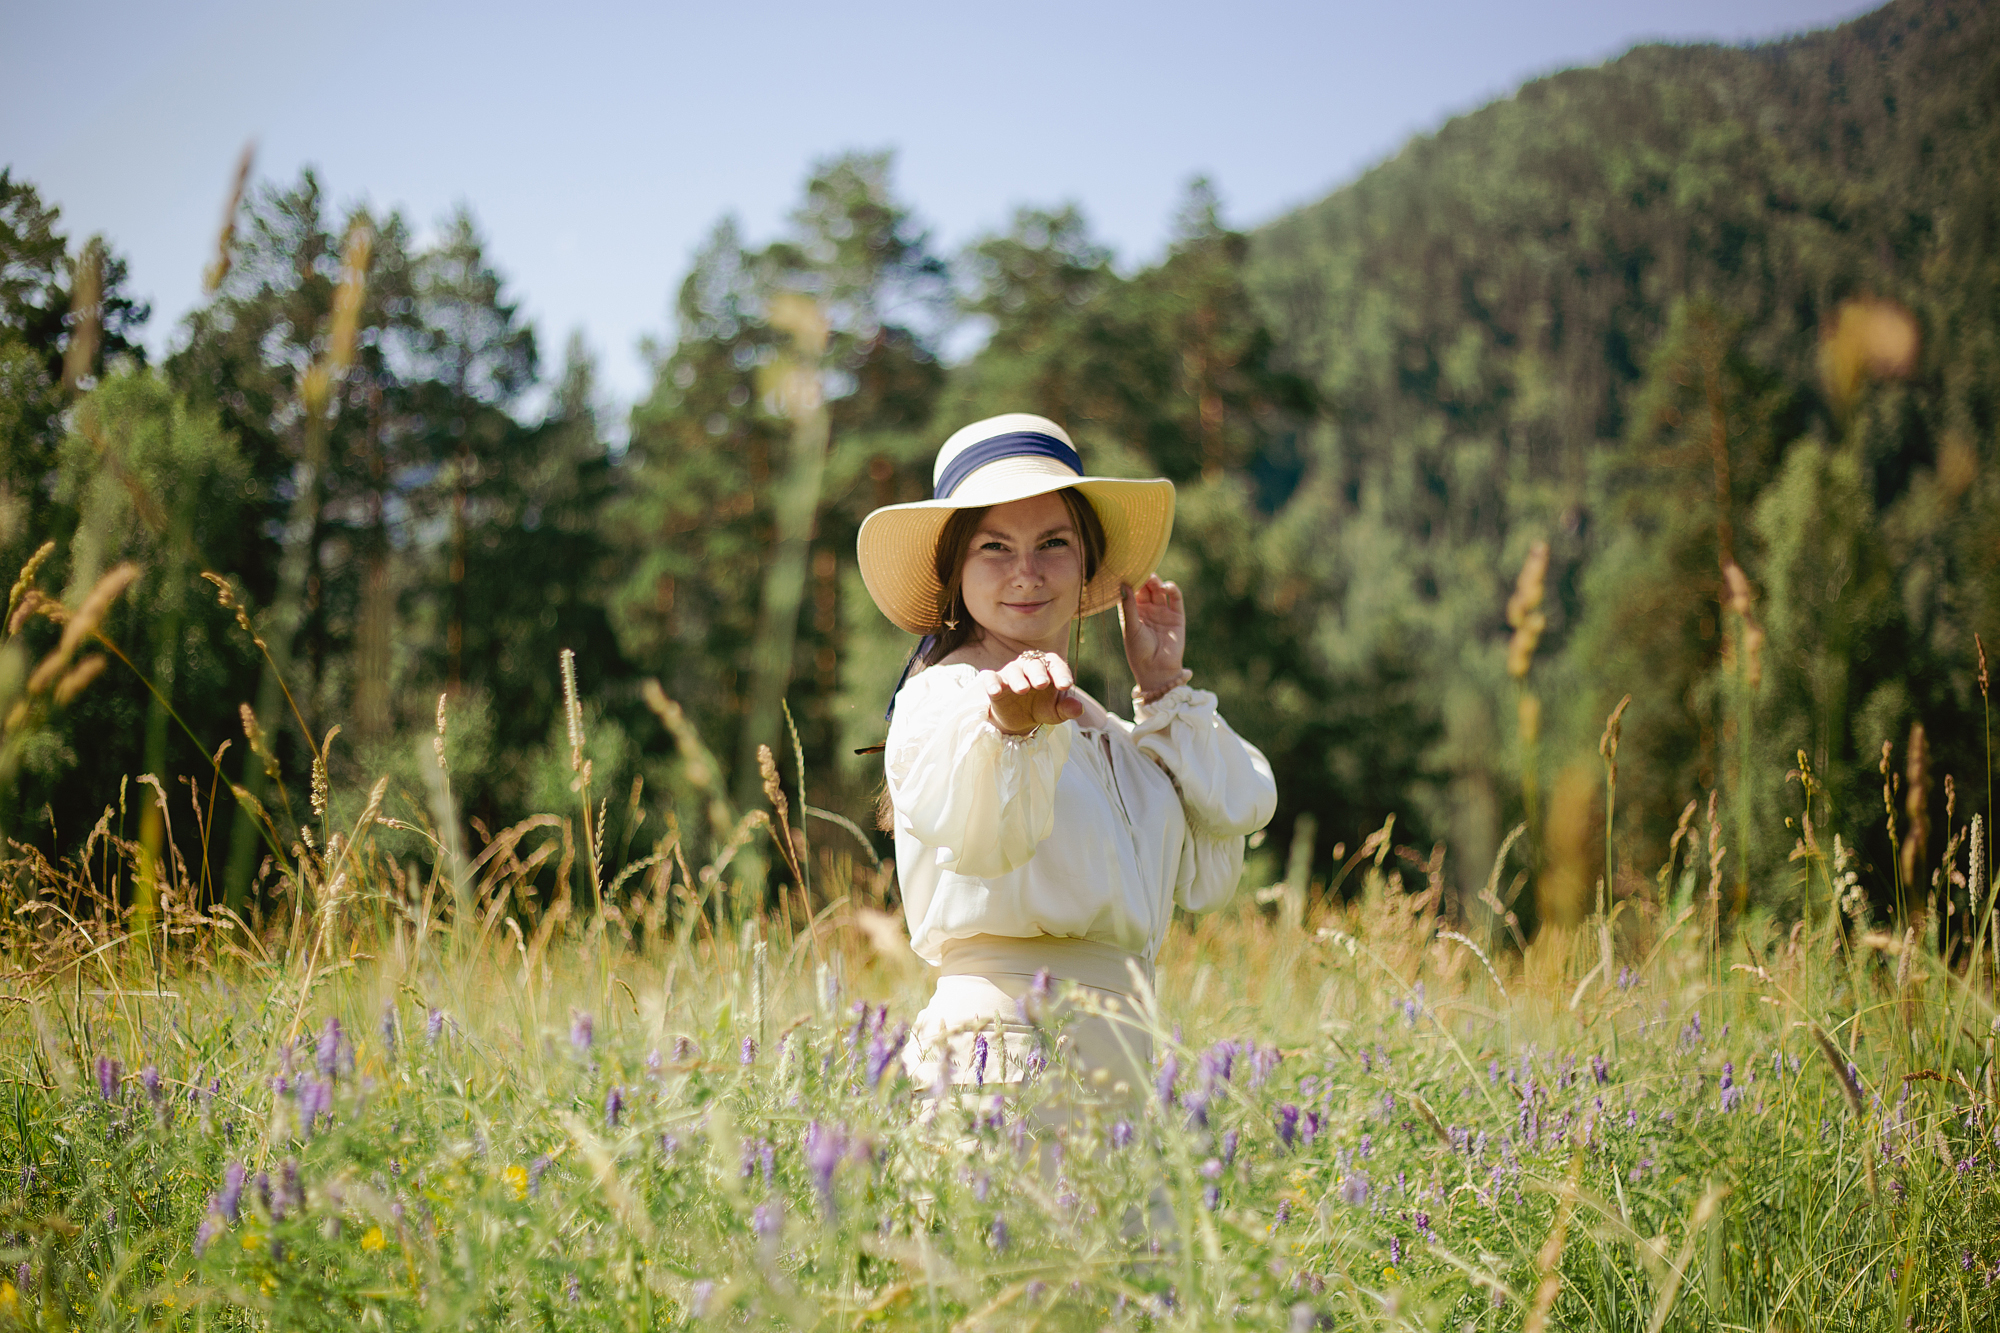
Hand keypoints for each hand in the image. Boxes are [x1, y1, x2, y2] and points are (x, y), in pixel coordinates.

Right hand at [982, 651, 1083, 734]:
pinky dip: (992, 683)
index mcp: (1048, 669)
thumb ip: (1068, 709)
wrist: (1019, 718)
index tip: (1066, 685)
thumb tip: (1078, 708)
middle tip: (1042, 684)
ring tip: (1023, 689)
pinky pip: (991, 678)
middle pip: (1034, 664)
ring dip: (1018, 680)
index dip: (1061, 673)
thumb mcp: (1056, 712)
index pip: (1056, 665)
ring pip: (1014, 671)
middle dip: (1039, 674)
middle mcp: (1030, 666)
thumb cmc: (1042, 707)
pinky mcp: (995, 682)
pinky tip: (995, 691)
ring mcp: (1011, 673)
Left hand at [1120, 576, 1190, 696]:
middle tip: (1140, 569)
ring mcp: (1162, 612)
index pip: (1131, 591)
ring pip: (1159, 590)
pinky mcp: (1177, 616)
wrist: (1156, 670)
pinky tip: (1165, 586)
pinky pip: (1175, 598)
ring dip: (1156, 582)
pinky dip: (1172, 589)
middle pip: (1146, 588)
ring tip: (1152, 579)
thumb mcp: (1131, 627)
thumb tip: (1123, 584)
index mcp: (1133, 613)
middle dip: (1144, 578)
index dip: (1130, 581)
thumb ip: (1128, 607)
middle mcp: (1147, 610)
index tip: (1126, 570)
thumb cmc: (1138, 652)